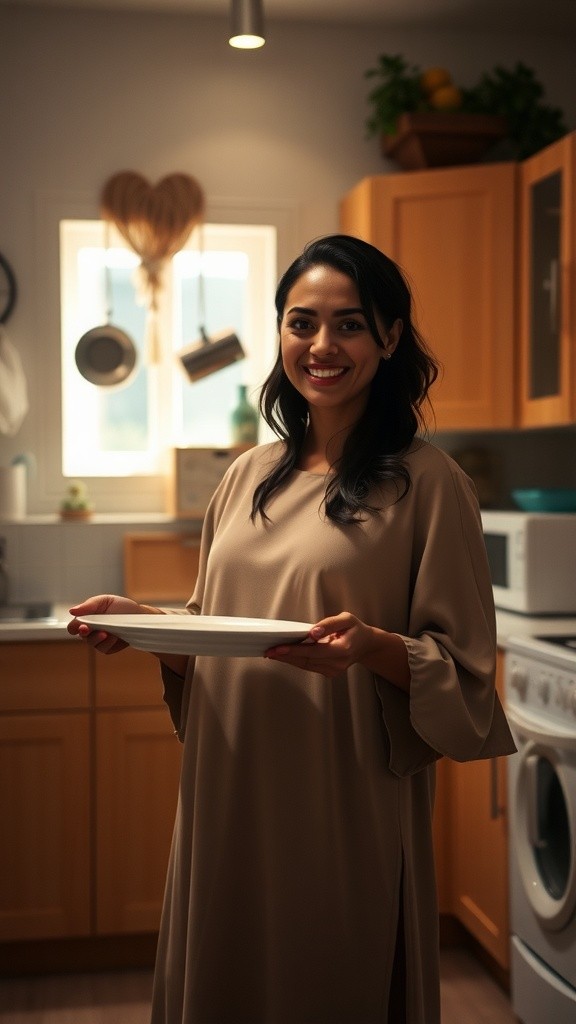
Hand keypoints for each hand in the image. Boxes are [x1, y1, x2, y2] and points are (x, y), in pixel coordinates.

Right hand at [68, 593, 156, 654]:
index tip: (80, 625)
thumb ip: (89, 605)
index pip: (73, 625)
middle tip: (87, 629)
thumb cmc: (121, 607)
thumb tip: (72, 611)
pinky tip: (115, 637)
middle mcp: (91, 629)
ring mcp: (99, 640)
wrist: (139, 617)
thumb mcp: (105, 601)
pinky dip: (108, 643)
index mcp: (87, 617)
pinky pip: (103, 649)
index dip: (74, 627)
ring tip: (106, 633)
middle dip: (84, 632)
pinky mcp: (108, 648)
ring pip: (91, 643)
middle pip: (81, 635)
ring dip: (97, 638)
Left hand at [264, 611, 379, 678]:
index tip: (279, 648)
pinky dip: (296, 660)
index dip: (296, 650)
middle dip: (286, 656)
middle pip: (307, 661)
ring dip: (288, 659)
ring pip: (306, 665)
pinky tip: (285, 655)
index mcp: (343, 649)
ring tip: (272, 653)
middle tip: (268, 650)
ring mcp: (333, 670)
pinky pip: (309, 666)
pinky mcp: (329, 672)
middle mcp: (338, 663)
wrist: (365, 645)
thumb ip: (330, 624)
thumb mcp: (347, 619)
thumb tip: (313, 632)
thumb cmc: (355, 629)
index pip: (315, 651)